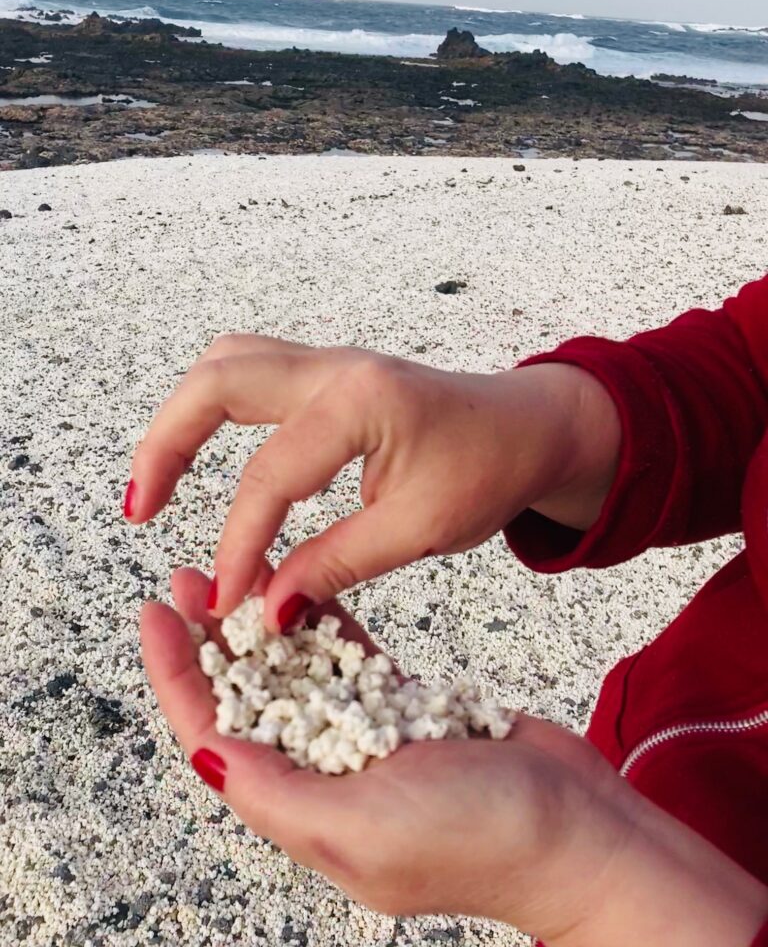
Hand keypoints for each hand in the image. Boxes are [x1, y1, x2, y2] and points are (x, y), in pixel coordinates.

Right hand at [126, 336, 619, 626]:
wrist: (532, 426)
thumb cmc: (491, 469)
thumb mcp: (420, 528)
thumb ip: (335, 565)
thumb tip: (267, 609)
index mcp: (362, 401)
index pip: (271, 477)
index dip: (239, 545)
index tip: (227, 601)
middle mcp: (336, 368)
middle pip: (217, 381)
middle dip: (165, 444)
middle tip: (141, 509)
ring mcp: (331, 363)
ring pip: (226, 364)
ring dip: (181, 417)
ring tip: (157, 480)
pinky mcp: (329, 375)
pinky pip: (251, 372)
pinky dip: (212, 408)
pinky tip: (205, 452)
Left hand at [141, 568, 641, 940]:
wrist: (579, 833)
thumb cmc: (484, 842)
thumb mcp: (363, 829)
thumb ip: (278, 792)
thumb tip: (206, 755)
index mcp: (304, 813)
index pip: (214, 736)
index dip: (177, 676)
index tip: (156, 616)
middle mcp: (326, 777)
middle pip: (248, 697)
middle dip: (212, 641)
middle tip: (190, 580)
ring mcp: (367, 740)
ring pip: (297, 671)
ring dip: (264, 623)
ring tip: (237, 571)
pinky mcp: (406, 710)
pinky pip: (351, 660)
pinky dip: (324, 624)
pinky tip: (304, 589)